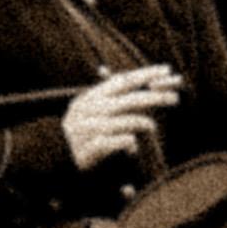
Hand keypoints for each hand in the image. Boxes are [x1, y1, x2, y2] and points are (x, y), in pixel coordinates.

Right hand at [63, 63, 186, 174]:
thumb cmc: (80, 133)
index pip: (123, 81)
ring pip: (121, 121)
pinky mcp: (87, 148)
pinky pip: (111, 142)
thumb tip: (146, 86)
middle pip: (128, 99)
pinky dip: (125, 142)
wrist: (51, 156)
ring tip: (152, 126)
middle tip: (174, 98)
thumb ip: (115, 98)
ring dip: (140, 122)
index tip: (167, 71)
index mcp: (92, 97)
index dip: (146, 75)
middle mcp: (90, 109)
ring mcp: (87, 129)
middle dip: (153, 97)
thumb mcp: (92, 110)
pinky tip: (133, 146)